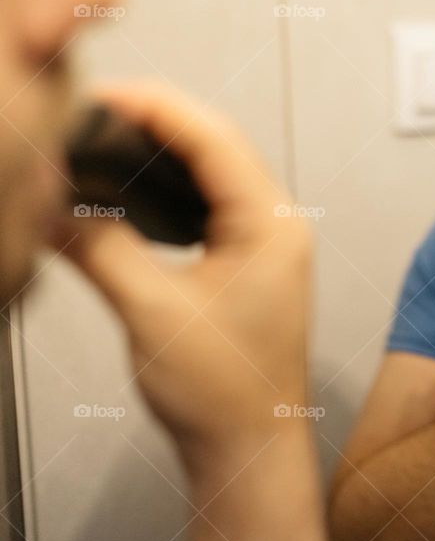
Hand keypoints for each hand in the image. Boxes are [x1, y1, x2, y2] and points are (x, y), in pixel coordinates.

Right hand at [54, 83, 314, 460]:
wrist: (249, 445)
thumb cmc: (222, 390)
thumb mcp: (153, 312)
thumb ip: (101, 249)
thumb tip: (51, 207)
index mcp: (271, 225)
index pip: (214, 139)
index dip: (155, 108)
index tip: (101, 95)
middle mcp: (277, 224)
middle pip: (216, 146)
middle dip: (154, 122)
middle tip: (92, 113)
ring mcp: (265, 241)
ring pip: (212, 172)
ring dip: (161, 151)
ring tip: (104, 139)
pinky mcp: (247, 260)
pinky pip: (207, 203)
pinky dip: (167, 187)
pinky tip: (130, 188)